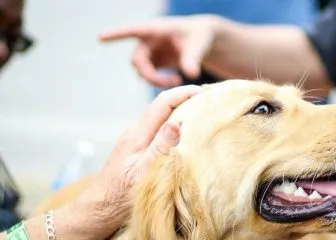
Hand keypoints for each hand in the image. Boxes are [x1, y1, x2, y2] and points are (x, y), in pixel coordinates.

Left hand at [73, 85, 202, 237]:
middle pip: (163, 107)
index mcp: (137, 134)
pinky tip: (188, 135)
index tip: (206, 91)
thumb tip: (177, 122)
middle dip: (186, 99)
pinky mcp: (139, 151)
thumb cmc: (120, 196)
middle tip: (211, 100)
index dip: (184, 93)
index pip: (163, 103)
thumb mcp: (143, 173)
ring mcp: (137, 141)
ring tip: (204, 114)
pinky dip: (177, 127)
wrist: (99, 211)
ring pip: (162, 118)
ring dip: (182, 112)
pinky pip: (160, 131)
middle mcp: (136, 132)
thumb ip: (159, 148)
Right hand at [99, 16, 220, 87]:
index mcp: (155, 29)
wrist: (203, 41)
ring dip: (156, 79)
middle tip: (174, 82)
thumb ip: (193, 59)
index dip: (116, 34)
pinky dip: (160, 81)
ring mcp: (150, 52)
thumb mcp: (198, 45)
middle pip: (137, 60)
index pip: (132, 30)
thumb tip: (191, 75)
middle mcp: (148, 40)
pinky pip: (149, 75)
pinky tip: (175, 80)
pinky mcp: (154, 62)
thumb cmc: (200, 36)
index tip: (100, 37)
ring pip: (141, 70)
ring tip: (177, 81)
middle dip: (150, 75)